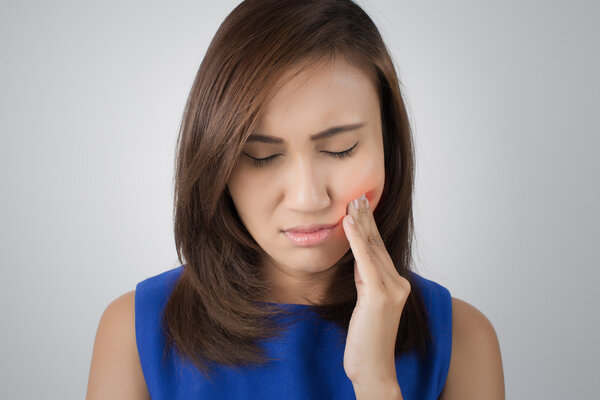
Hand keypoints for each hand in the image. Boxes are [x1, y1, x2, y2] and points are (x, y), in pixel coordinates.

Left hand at [341, 193, 409, 394]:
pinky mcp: (380, 296)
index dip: (369, 226)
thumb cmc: (367, 341)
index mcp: (395, 284)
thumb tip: (357, 259)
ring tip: (352, 202)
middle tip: (357, 195)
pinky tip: (348, 224)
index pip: (378, 249)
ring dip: (361, 223)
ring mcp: (392, 289)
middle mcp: (398, 283)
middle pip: (377, 245)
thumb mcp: (365, 303)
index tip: (360, 206)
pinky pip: (366, 262)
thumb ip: (365, 280)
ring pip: (372, 249)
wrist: (373, 368)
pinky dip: (357, 240)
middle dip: (366, 218)